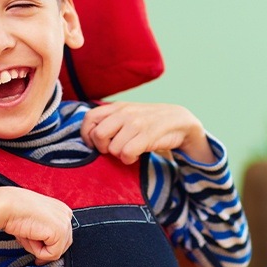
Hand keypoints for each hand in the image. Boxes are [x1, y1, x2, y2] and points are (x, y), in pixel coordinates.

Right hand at [0, 187, 72, 264]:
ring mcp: (65, 223)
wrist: (7, 206)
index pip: (62, 236)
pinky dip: (39, 252)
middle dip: (44, 247)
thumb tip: (47, 252)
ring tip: (28, 235)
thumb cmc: (15, 212)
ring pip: (57, 251)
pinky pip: (52, 255)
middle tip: (28, 239)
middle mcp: (66, 214)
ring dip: (39, 249)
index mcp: (60, 209)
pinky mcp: (60, 232)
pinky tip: (30, 237)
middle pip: (62, 245)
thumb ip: (45, 233)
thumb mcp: (35, 222)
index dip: (47, 244)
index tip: (35, 244)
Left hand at [81, 102, 215, 164]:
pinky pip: (127, 154)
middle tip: (113, 150)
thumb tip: (90, 137)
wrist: (180, 120)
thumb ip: (109, 120)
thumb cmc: (148, 121)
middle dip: (102, 148)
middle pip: (98, 135)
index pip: (89, 117)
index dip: (86, 134)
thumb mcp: (127, 115)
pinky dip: (129, 159)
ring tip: (130, 150)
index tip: (94, 144)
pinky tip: (137, 154)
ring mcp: (135, 123)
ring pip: (113, 148)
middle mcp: (124, 113)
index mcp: (116, 107)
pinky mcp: (147, 135)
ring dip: (120, 155)